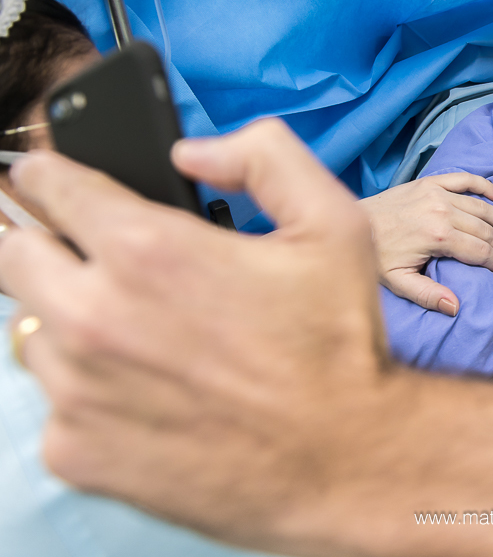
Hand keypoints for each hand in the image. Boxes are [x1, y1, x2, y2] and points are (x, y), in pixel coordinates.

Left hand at [0, 118, 397, 550]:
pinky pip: (53, 403)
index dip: (50, 174)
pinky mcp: (74, 450)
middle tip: (98, 258)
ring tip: (140, 336)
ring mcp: (75, 389)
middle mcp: (93, 315)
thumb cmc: (338, 343)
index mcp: (147, 249)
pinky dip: (87, 391)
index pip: (44, 184)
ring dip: (68, 320)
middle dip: (47, 242)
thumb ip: (264, 155)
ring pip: (30, 330)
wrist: (344, 457)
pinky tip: (148, 393)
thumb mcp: (333, 222)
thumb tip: (192, 151)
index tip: (55, 181)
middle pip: (12, 252)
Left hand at [361, 174, 492, 315]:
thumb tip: (455, 307)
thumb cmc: (374, 255)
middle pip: (485, 230)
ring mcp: (436, 193)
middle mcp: (441, 211)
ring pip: (481, 207)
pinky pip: (465, 180)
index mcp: (437, 236)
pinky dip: (485, 186)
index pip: (480, 251)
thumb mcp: (397, 282)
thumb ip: (427, 294)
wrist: (352, 221)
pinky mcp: (430, 182)